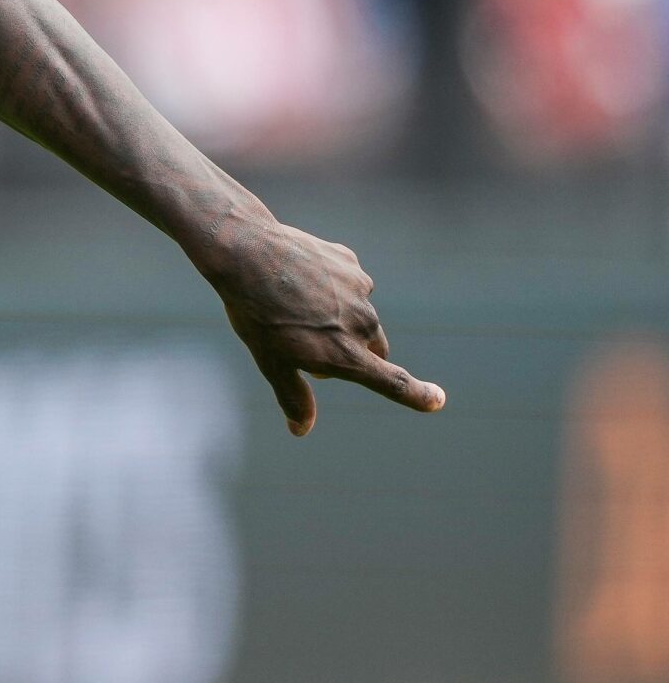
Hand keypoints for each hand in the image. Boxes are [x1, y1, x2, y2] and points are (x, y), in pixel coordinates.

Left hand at [199, 219, 445, 435]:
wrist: (246, 253)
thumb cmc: (255, 313)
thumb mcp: (269, 361)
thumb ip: (293, 396)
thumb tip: (301, 429)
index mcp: (345, 355)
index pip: (393, 383)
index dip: (418, 394)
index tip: (437, 400)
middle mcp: (361, 324)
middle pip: (374, 348)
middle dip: (354, 351)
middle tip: (309, 342)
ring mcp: (359, 291)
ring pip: (360, 314)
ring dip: (341, 316)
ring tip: (296, 303)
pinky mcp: (350, 264)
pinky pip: (348, 283)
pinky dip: (332, 286)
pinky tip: (301, 277)